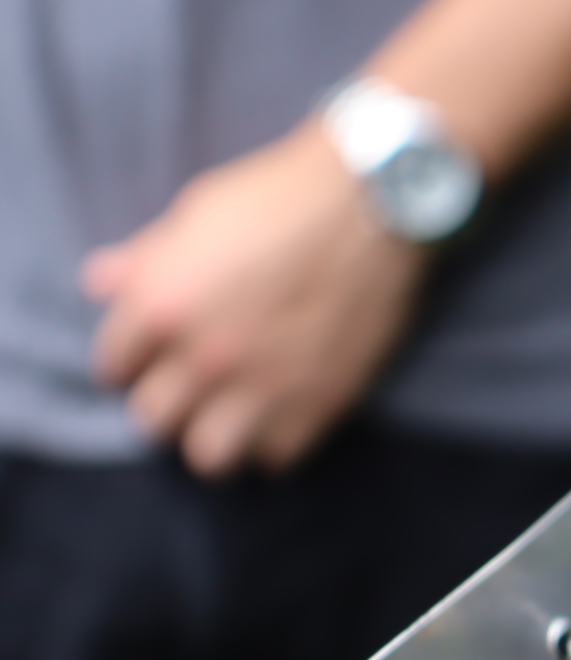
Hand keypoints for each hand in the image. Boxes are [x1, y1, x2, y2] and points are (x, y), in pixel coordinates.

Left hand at [83, 125, 427, 478]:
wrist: (373, 206)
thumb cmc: (279, 197)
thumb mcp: (197, 213)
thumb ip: (147, 258)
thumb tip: (102, 283)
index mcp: (161, 304)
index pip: (113, 365)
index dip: (130, 359)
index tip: (149, 356)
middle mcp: (203, 357)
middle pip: (154, 420)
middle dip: (165, 403)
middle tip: (188, 386)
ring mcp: (263, 388)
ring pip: (208, 455)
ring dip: (212, 436)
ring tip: (228, 415)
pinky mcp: (318, 404)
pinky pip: (275, 455)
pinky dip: (270, 440)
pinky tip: (277, 413)